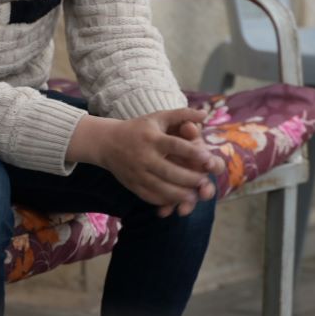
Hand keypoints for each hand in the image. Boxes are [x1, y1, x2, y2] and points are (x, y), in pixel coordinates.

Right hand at [68, 108, 218, 214]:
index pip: (175, 145)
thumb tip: (205, 114)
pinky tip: (176, 201)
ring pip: (161, 188)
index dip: (192, 153)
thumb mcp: (157, 117)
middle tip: (204, 182)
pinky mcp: (133, 185)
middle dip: (189, 179)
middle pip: (170, 171)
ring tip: (194, 197)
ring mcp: (138, 173)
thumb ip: (182, 115)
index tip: (207, 158)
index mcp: (152, 138)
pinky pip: (150, 197)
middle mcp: (144, 156)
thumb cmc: (138, 129)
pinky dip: (165, 201)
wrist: (107, 143)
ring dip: (179, 195)